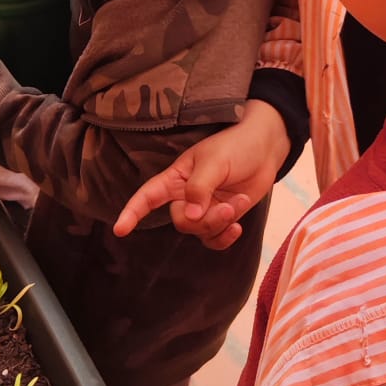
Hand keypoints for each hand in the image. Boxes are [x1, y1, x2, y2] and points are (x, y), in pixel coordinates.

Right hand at [114, 100, 288, 250]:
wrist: (265, 148)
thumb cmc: (235, 146)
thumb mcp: (214, 162)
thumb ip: (200, 189)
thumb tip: (191, 216)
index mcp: (176, 177)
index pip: (147, 196)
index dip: (132, 212)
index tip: (120, 229)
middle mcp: (185, 196)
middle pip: (182, 221)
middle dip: (206, 219)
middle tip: (229, 205)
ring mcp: (204, 208)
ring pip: (200, 232)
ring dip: (221, 223)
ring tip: (239, 203)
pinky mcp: (221, 217)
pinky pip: (214, 240)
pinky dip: (225, 237)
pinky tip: (238, 228)